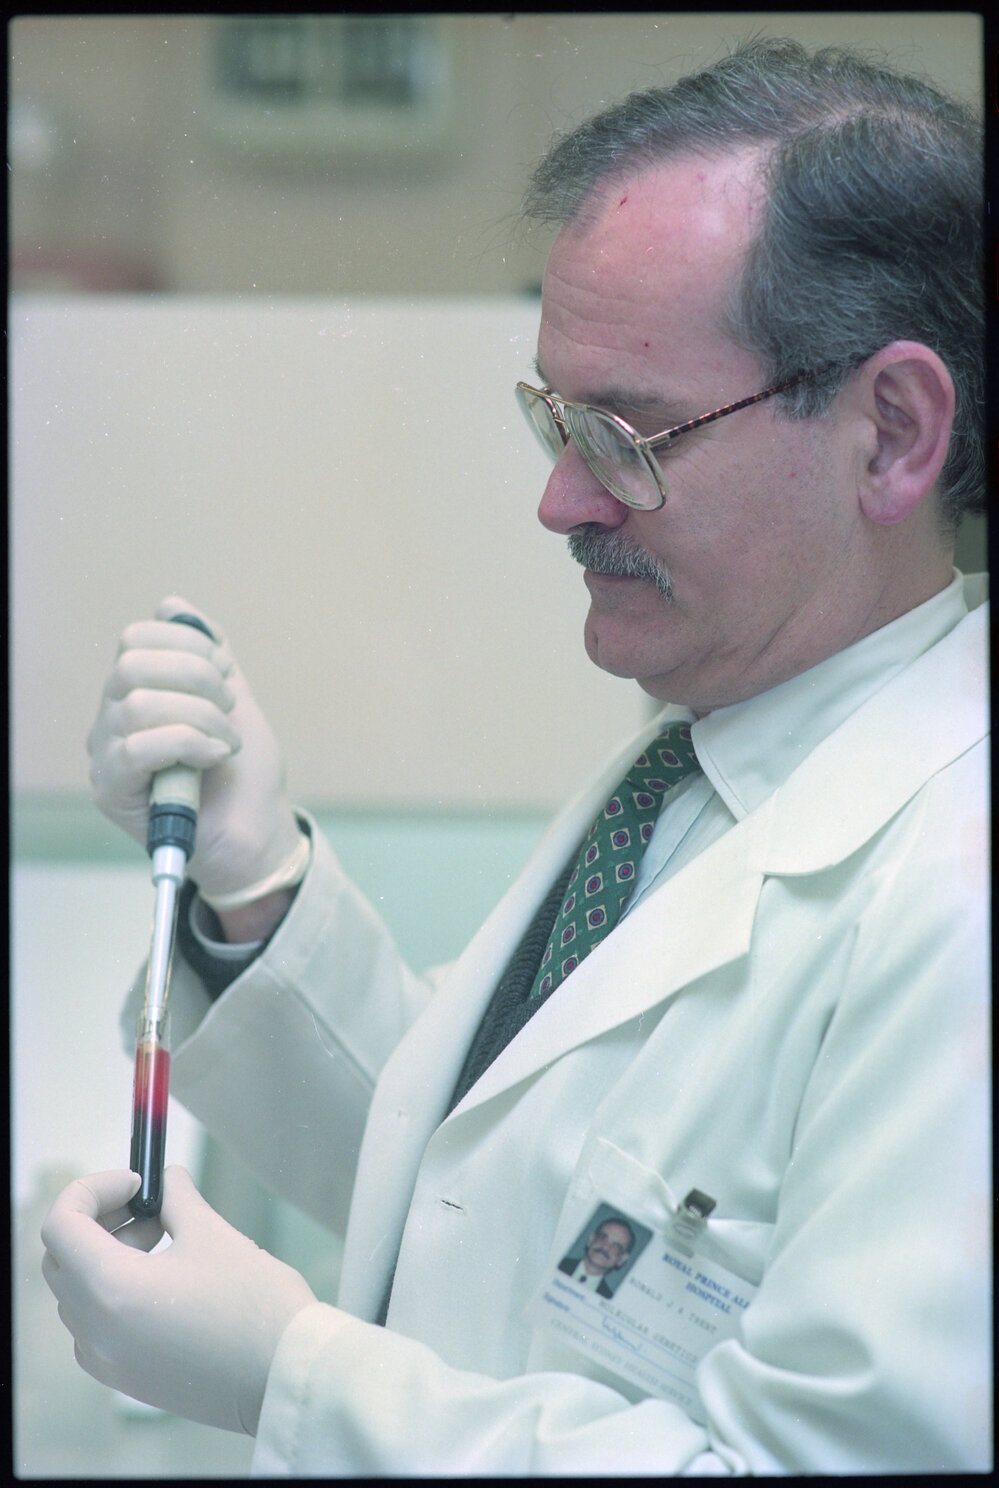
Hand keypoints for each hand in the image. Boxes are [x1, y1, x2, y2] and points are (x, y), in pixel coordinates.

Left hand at [40, 1167, 316, 1434]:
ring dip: (106, 1256)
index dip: (92, 1190)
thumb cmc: (252, 1302)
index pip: (61, 1225)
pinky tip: (162, 1282)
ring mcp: (109, 1361)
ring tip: (163, 1240)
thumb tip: (166, 1180)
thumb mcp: (211, 1234)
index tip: (135, 1183)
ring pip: (77, 1294)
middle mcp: (96, 1331)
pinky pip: (96, 1329)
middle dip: (98, 1220)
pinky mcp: (129, 1379)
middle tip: (146, 1205)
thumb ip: (177, 1199)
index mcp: (110, 1289)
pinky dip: (113, 1294)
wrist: (283, 1373)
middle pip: (62, 1259)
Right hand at [87, 597, 302, 900]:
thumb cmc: (241, 774)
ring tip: (228, 741)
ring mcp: (107, 754)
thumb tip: (172, 604)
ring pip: (138, 704)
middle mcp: (112, 719)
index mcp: (136, 691)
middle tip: (230, 706)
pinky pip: (138, 747)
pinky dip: (189, 743)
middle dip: (197, 678)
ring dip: (201, 716)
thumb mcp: (233, 700)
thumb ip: (207, 654)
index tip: (227, 672)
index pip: (138, 638)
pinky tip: (215, 756)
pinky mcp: (112, 790)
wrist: (255, 834)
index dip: (189, 646)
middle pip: (132, 665)